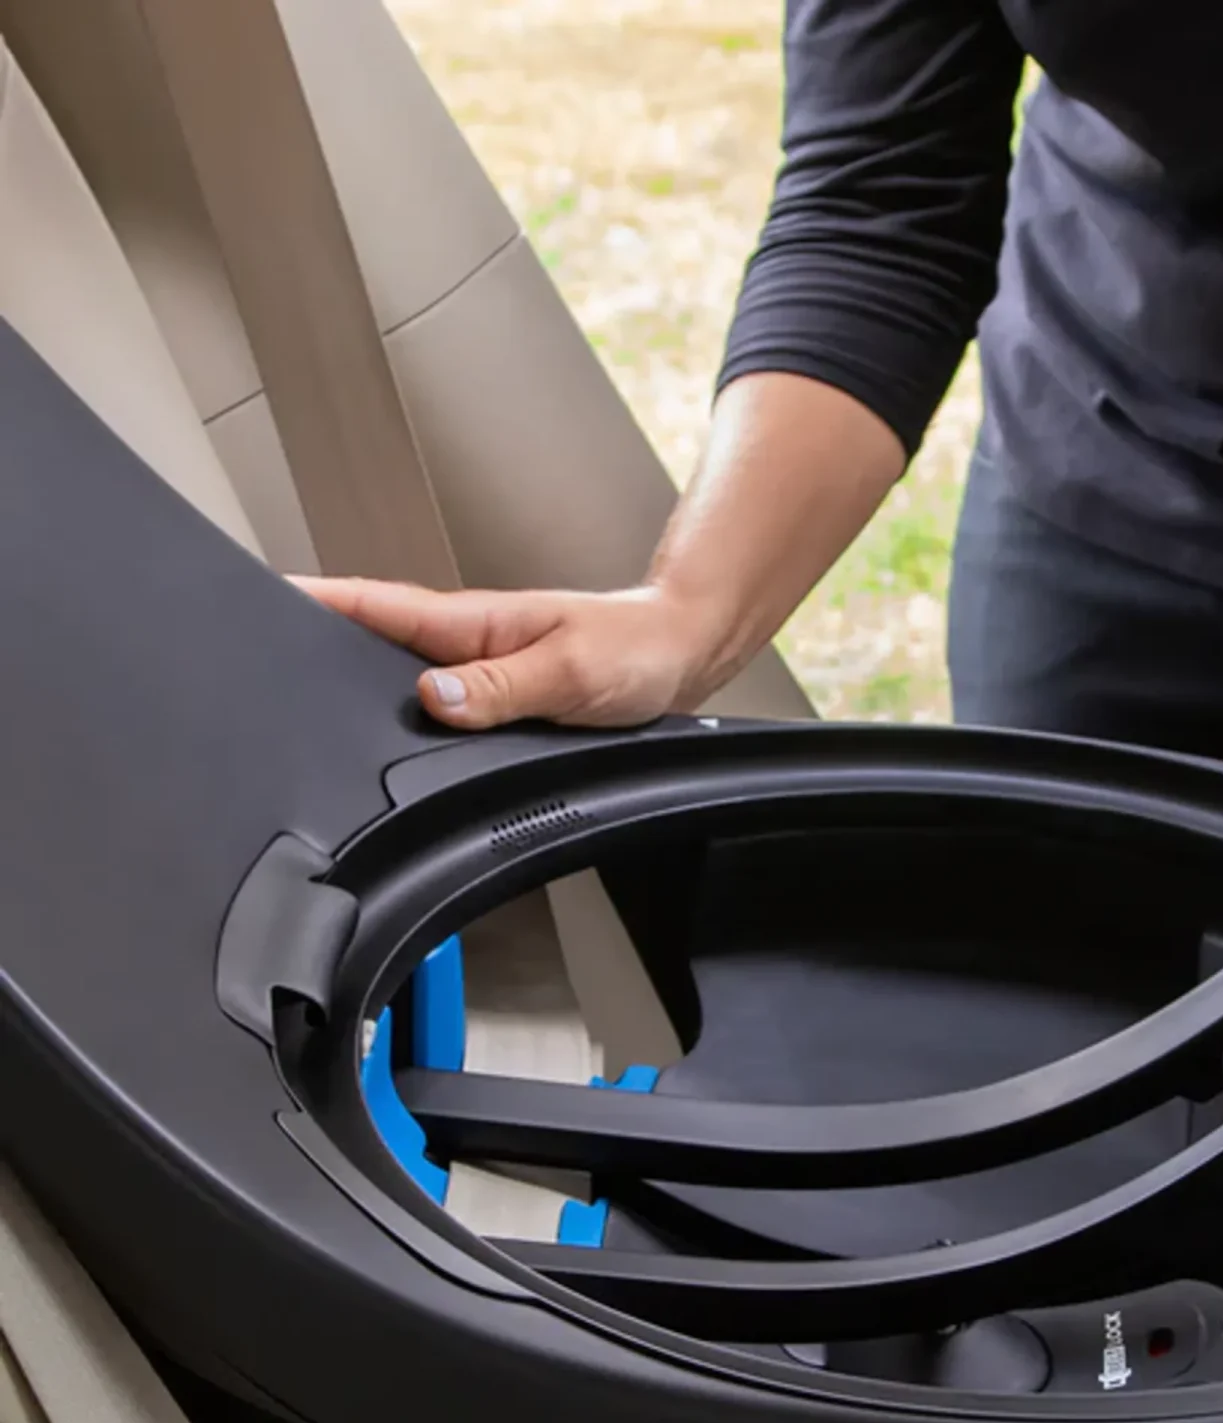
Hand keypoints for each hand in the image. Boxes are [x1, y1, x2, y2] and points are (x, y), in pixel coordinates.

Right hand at [291, 576, 729, 728]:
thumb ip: (501, 687)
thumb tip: (434, 699)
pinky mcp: (497, 692)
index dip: (312, 601)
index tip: (255, 600)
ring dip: (353, 679)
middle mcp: (467, 642)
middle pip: (369, 636)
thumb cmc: (636, 654)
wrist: (680, 655)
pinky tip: (389, 732)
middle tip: (252, 660)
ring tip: (297, 697)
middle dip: (310, 643)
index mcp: (472, 624)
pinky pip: (436, 698)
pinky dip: (404, 709)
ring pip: (398, 669)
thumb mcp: (570, 673)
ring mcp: (479, 665)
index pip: (372, 604)